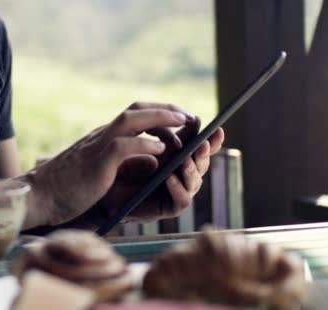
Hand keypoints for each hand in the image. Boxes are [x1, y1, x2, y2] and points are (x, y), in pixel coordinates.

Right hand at [26, 102, 196, 226]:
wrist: (39, 196)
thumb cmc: (66, 188)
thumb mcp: (97, 169)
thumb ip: (122, 159)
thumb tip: (153, 158)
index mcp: (102, 138)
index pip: (134, 114)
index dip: (159, 112)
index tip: (181, 117)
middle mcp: (101, 136)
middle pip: (136, 109)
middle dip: (166, 109)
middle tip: (189, 116)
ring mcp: (97, 147)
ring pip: (130, 120)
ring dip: (160, 118)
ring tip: (183, 122)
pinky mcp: (96, 163)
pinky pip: (123, 146)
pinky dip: (144, 143)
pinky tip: (161, 148)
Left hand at [98, 115, 224, 222]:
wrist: (109, 193)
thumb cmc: (128, 169)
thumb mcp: (151, 148)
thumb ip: (172, 136)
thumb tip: (195, 120)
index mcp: (181, 158)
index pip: (202, 149)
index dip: (213, 141)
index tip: (218, 129)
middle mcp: (184, 176)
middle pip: (202, 164)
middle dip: (203, 154)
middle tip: (202, 144)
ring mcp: (178, 192)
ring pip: (195, 182)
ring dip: (191, 170)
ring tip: (185, 161)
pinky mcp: (169, 207)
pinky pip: (181, 199)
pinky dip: (178, 188)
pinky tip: (170, 178)